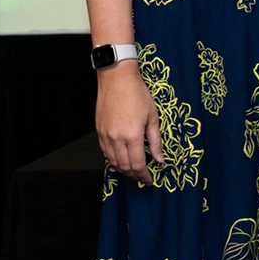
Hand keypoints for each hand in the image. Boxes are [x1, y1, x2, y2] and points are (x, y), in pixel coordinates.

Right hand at [95, 62, 161, 184]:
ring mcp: (106, 136)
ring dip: (123, 170)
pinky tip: (122, 158)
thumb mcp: (153, 117)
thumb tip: (159, 159)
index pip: (137, 165)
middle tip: (143, 177)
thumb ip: (155, 141)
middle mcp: (116, 139)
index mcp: (132, 136)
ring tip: (133, 171)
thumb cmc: (137, 94)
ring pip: (113, 162)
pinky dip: (114, 160)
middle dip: (134, 175)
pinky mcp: (99, 131)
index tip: (149, 180)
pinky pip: (105, 152)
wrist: (117, 79)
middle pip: (124, 167)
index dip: (144, 176)